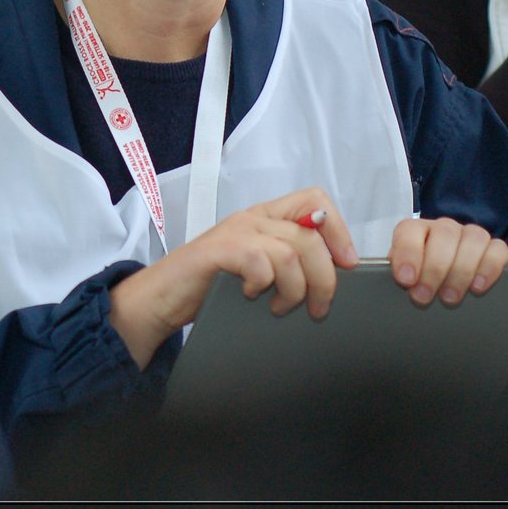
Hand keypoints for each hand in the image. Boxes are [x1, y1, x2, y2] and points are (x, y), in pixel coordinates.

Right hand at [108, 187, 359, 368]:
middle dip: (325, 278)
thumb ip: (288, 262)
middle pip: (311, 234)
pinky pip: (261, 262)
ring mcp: (236, 231)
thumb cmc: (210, 288)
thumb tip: (335, 274)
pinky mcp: (219, 250)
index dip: (339, 231)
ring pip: (293, 252)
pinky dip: (264, 286)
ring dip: (295, 290)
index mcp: (265, 217)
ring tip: (281, 307)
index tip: (346, 265)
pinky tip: (251, 296)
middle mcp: (253, 218)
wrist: (161, 299)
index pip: (316, 201)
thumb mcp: (257, 270)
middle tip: (318, 307)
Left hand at [387, 217, 507, 306]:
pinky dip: (489, 268)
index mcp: (416, 230)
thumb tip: (394, 279)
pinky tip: (477, 287)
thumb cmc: (420, 281)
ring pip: (473, 239)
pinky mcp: (495, 248)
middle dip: (434, 269)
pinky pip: (497, 250)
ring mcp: (471, 235)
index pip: (410, 231)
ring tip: (450, 297)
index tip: (406, 280)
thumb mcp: (404, 277)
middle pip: (444, 235)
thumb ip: (399, 274)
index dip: (408, 253)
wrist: (444, 285)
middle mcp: (444, 228)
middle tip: (425, 296)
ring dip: (461, 270)